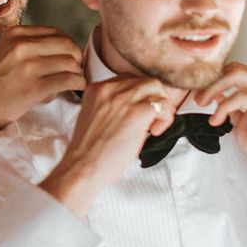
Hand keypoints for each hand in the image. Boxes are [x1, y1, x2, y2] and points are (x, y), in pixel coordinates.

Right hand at [0, 24, 86, 129]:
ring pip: (71, 62)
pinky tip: (77, 88)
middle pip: (67, 45)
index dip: (69, 45)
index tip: (71, 58)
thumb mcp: (6, 51)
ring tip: (74, 82)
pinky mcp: (33, 87)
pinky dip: (78, 84)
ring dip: (78, 73)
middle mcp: (21, 45)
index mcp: (16, 33)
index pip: (56, 32)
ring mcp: (27, 66)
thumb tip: (65, 49)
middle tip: (77, 71)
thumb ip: (29, 46)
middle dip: (77, 58)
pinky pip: (68, 80)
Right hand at [41, 76, 180, 216]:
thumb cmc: (88, 151)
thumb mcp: (94, 117)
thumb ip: (111, 106)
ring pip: (155, 87)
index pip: (126, 79)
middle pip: (143, 80)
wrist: (81, 167)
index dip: (138, 95)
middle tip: (152, 117)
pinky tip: (155, 132)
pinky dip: (165, 117)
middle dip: (152, 97)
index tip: (140, 110)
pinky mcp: (137, 113)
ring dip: (161, 105)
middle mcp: (109, 89)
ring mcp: (123, 99)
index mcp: (96, 89)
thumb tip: (137, 107)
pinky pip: (162, 105)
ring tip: (154, 124)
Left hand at [195, 62, 246, 187]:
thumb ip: (230, 104)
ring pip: (235, 75)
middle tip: (198, 99)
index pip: (236, 69)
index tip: (199, 93)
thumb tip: (213, 92)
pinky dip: (223, 107)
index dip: (215, 79)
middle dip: (211, 82)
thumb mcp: (242, 120)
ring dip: (213, 90)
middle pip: (234, 68)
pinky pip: (240, 96)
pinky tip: (217, 120)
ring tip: (203, 105)